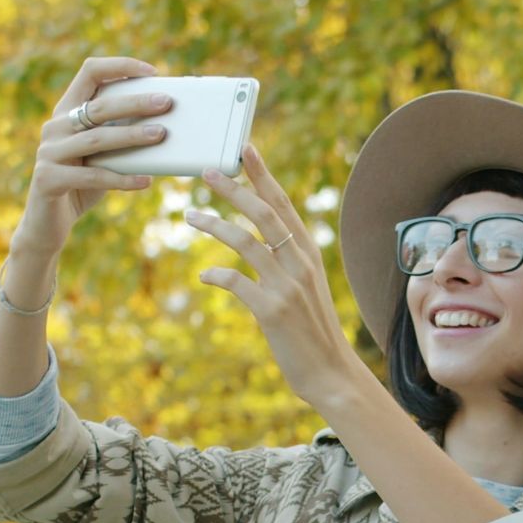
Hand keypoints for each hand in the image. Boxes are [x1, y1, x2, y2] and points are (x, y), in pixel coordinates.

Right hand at [13, 56, 170, 257]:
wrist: (46, 226)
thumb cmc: (82, 185)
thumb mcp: (103, 157)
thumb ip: (121, 138)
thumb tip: (167, 126)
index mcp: (67, 111)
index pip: (90, 72)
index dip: (120, 67)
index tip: (153, 72)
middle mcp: (54, 127)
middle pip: (99, 106)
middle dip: (135, 102)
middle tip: (167, 102)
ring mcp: (49, 152)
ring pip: (97, 139)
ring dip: (132, 136)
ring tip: (162, 135)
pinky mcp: (49, 179)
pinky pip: (92, 176)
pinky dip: (122, 179)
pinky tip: (147, 181)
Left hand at [184, 144, 371, 405]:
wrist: (331, 374)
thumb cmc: (312, 333)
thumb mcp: (304, 290)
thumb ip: (284, 263)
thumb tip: (253, 246)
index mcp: (309, 255)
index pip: (284, 205)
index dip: (263, 176)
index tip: (245, 149)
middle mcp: (300, 265)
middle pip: (264, 214)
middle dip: (234, 189)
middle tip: (208, 171)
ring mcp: (287, 287)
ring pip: (246, 242)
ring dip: (215, 225)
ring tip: (190, 216)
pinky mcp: (272, 311)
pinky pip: (236, 282)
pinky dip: (216, 274)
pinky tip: (204, 275)